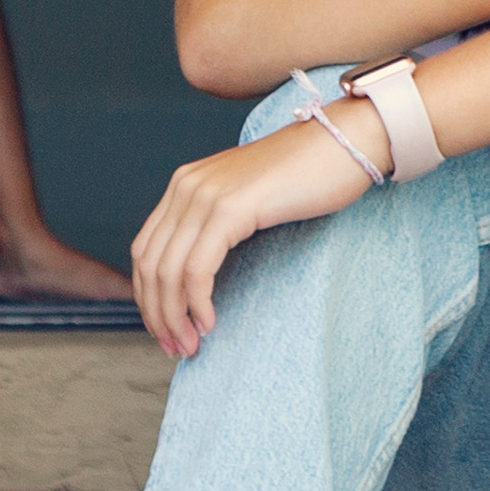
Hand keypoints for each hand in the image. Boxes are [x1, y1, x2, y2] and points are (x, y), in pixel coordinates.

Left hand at [131, 105, 382, 355]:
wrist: (344, 142)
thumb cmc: (307, 176)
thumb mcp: (248, 198)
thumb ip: (219, 223)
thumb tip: (201, 277)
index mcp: (185, 184)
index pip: (145, 251)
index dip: (148, 297)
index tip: (165, 330)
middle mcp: (187, 186)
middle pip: (150, 264)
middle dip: (157, 314)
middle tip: (175, 349)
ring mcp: (206, 195)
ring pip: (169, 271)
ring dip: (175, 317)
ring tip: (191, 345)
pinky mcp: (231, 209)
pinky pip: (198, 269)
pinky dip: (198, 303)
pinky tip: (210, 323)